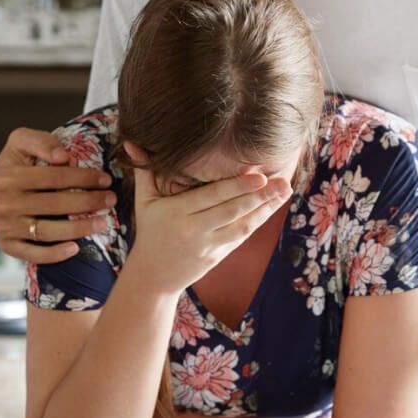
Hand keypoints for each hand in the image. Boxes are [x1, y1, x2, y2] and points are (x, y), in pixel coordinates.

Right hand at [0, 127, 116, 263]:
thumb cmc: (13, 165)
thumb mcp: (20, 142)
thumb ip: (41, 141)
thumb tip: (63, 156)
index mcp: (9, 177)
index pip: (54, 177)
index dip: (83, 178)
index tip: (106, 179)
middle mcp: (4, 203)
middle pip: (55, 204)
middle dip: (88, 202)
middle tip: (111, 200)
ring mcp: (5, 227)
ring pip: (47, 231)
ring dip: (79, 228)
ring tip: (103, 223)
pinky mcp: (7, 245)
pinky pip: (33, 254)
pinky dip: (54, 254)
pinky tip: (76, 248)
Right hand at [123, 142, 291, 292]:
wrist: (154, 276)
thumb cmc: (150, 231)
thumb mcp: (143, 202)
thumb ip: (145, 171)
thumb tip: (131, 141)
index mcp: (176, 214)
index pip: (211, 197)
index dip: (236, 187)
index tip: (257, 175)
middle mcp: (195, 231)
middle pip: (232, 211)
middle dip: (259, 196)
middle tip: (282, 181)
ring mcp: (209, 245)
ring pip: (243, 225)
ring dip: (266, 208)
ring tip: (286, 191)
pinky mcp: (220, 255)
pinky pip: (242, 236)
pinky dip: (259, 220)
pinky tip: (274, 206)